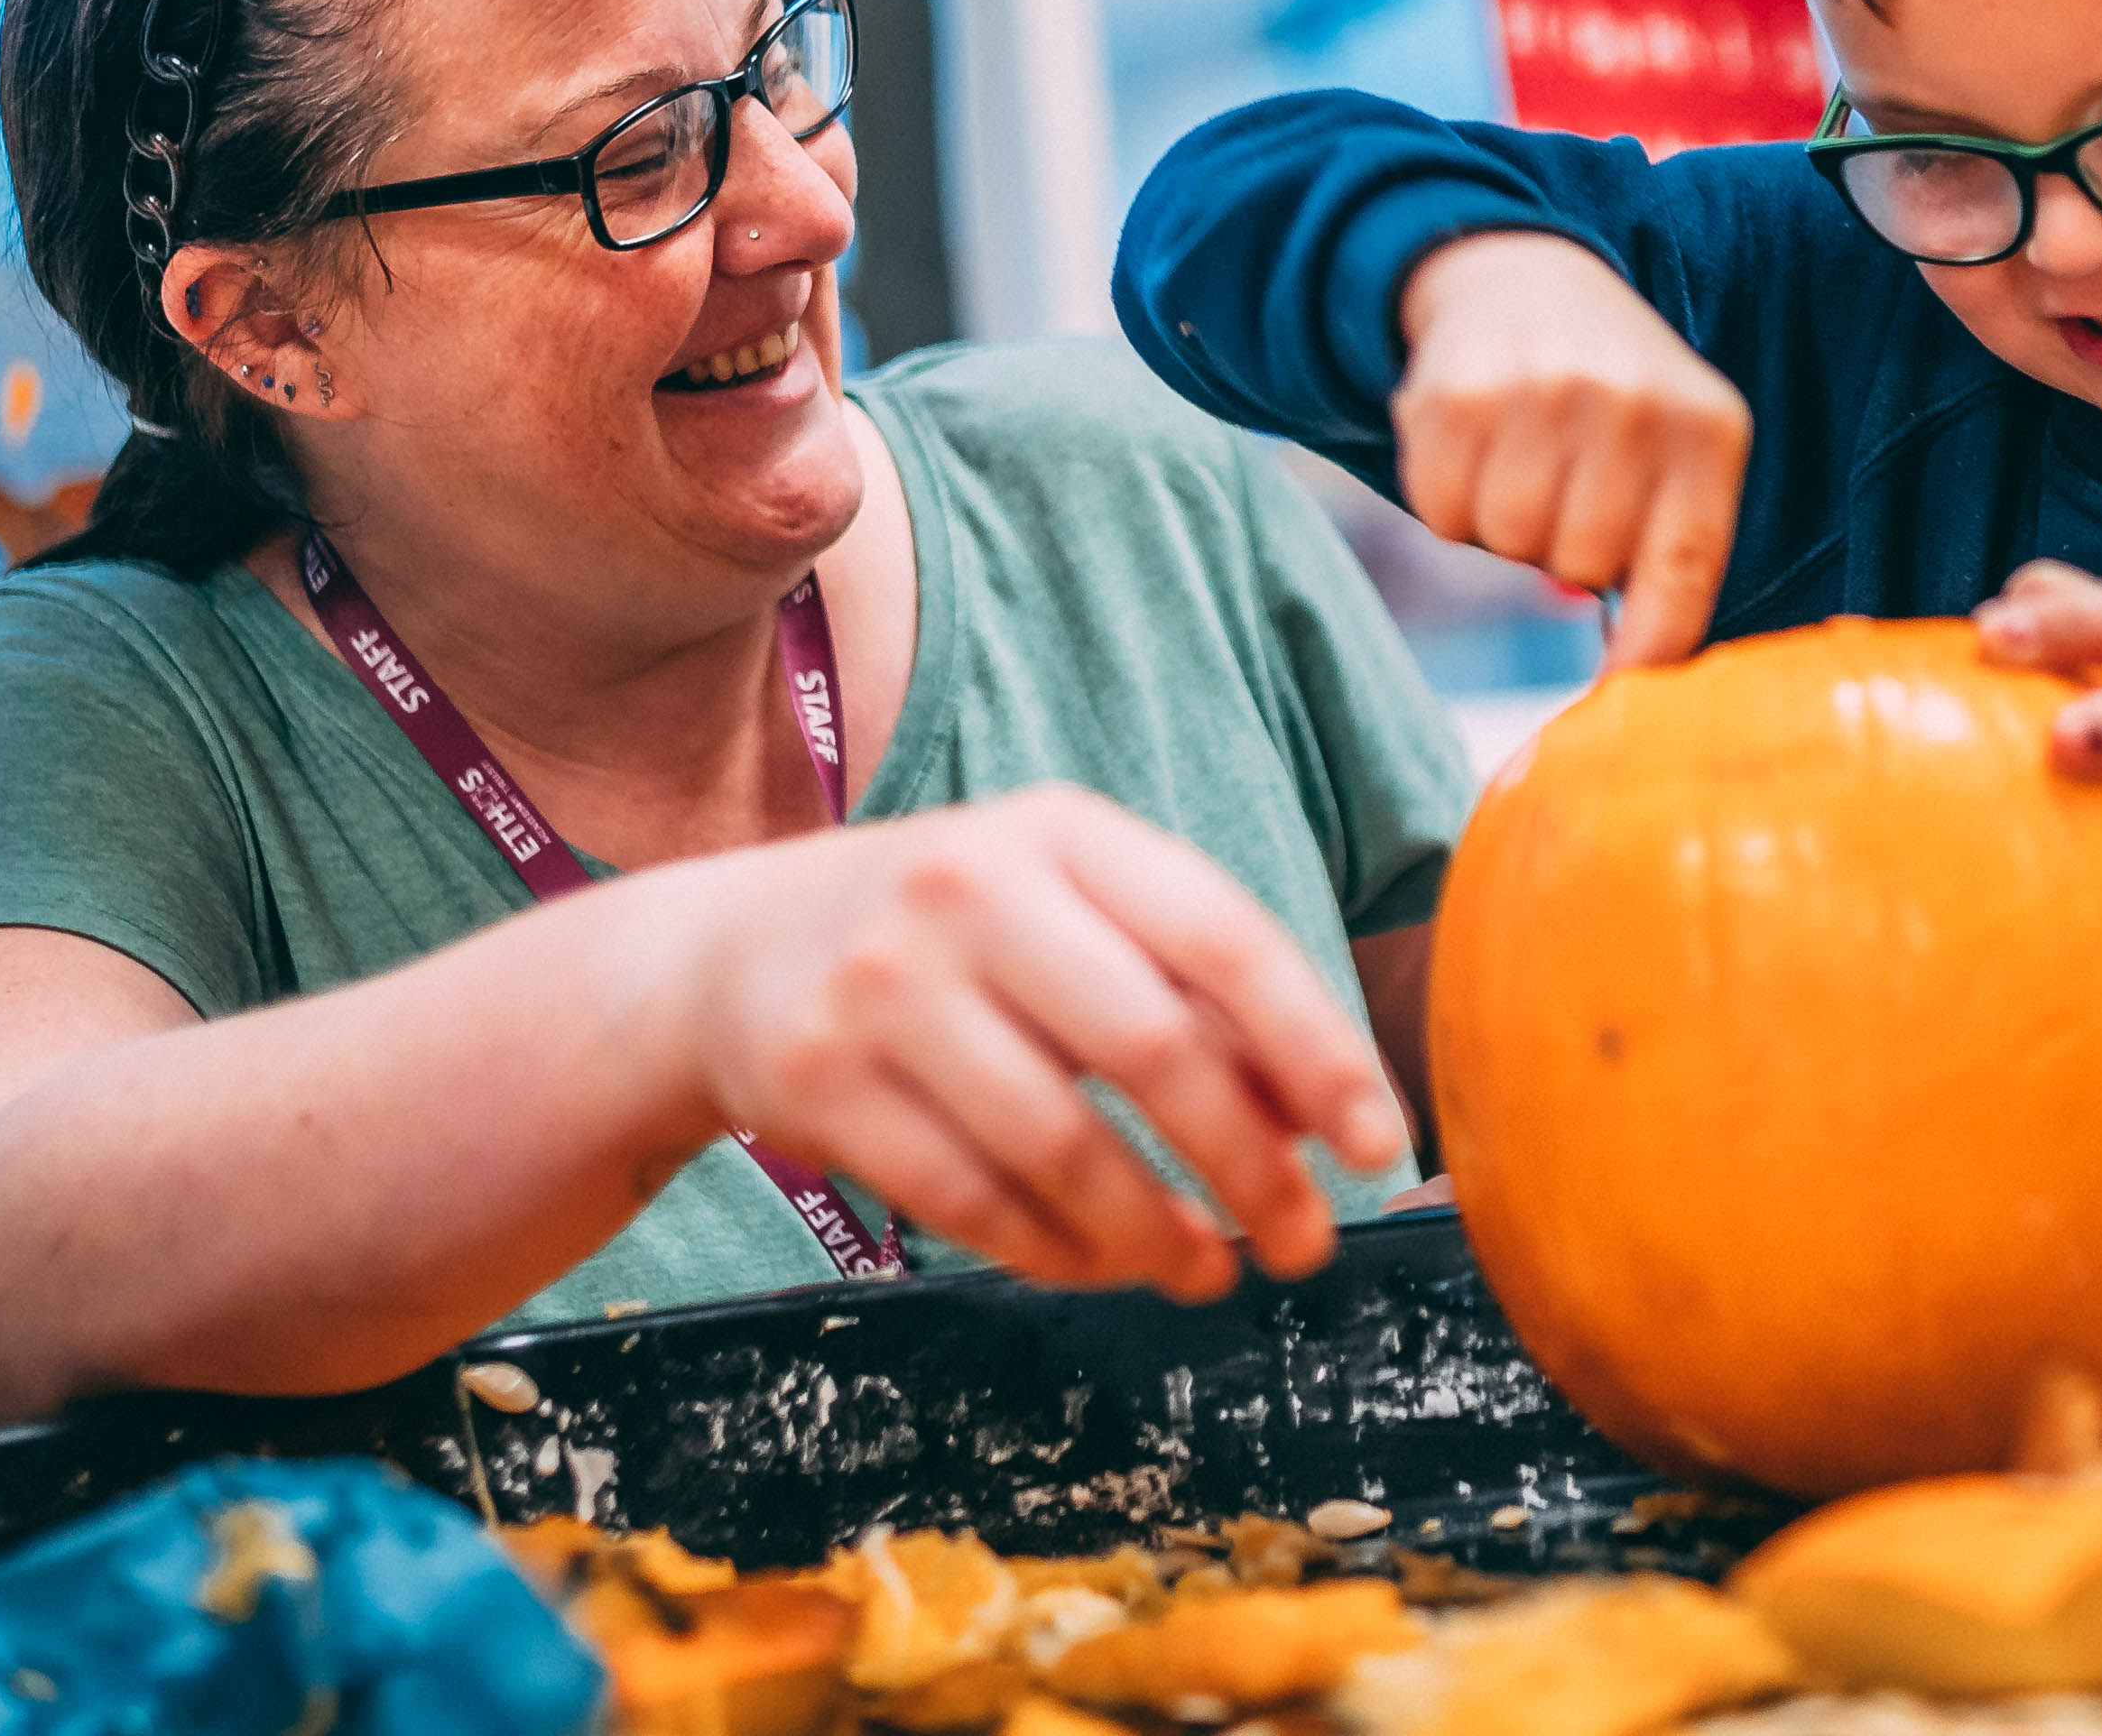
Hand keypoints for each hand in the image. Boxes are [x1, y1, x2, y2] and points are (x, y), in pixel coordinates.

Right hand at [666, 787, 1412, 1303]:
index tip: (1377, 1146)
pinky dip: (1055, 1251)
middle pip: (1151, 1048)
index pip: (1224, 938)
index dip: (1315, 1051)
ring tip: (1208, 1269)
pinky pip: (969, 1199)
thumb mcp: (1066, 912)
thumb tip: (1324, 1117)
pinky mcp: (816, 1081)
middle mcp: (968, 890)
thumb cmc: (950, 939)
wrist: (724, 955)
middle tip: (1304, 1241)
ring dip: (1155, 1232)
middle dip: (1249, 1167)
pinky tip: (1102, 1265)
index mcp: (1060, 831)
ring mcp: (882, 985)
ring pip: (1059, 1143)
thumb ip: (1191, 990)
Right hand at [1392, 231, 1751, 668]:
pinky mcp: (1459, 393)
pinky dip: (1448, 500)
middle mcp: (1631, 405)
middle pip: (1579, 564)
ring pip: (1508, 541)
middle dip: (1563, 547)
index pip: (1683, 574)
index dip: (1646, 652)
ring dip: (1504, 525)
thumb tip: (1624, 673)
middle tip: (1564, 486)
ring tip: (1521, 460)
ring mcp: (1543, 393)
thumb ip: (1667, 554)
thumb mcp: (1674, 451)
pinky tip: (1474, 444)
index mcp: (1707, 432)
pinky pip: (1440, 513)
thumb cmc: (1613, 400)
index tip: (1615, 696)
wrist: (1523, 279)